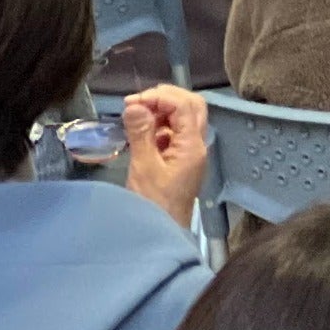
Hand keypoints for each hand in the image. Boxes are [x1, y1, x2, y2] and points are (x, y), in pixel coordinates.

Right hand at [121, 85, 207, 227]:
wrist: (163, 232)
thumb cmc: (154, 204)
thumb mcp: (143, 167)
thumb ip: (141, 134)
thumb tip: (135, 106)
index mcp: (193, 145)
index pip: (185, 106)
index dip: (159, 97)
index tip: (132, 102)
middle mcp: (197, 144)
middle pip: (191, 106)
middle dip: (164, 98)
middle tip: (136, 103)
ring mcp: (190, 151)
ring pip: (183, 118)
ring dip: (161, 111)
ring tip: (135, 116)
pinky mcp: (180, 159)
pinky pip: (174, 133)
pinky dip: (159, 125)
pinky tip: (141, 132)